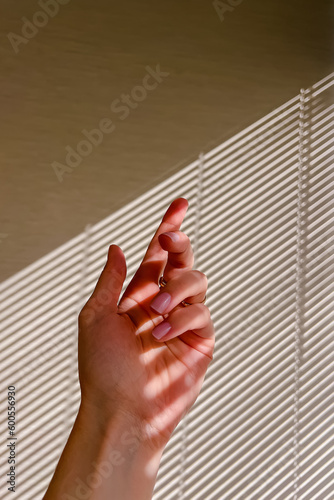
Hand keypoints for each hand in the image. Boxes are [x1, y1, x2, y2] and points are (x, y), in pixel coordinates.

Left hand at [78, 198, 214, 449]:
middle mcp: (163, 304)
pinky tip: (163, 335)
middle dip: (178, 244)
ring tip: (157, 309)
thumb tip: (117, 248)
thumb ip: (112, 281)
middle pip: (182, 260)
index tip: (179, 204)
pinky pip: (201, 313)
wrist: (122, 410)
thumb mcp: (96, 317)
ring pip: (196, 281)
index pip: (157, 255)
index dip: (168, 227)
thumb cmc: (103, 369)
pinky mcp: (200, 340)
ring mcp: (183, 321)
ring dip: (177, 287)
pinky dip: (182, 319)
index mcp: (139, 295)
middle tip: (168, 241)